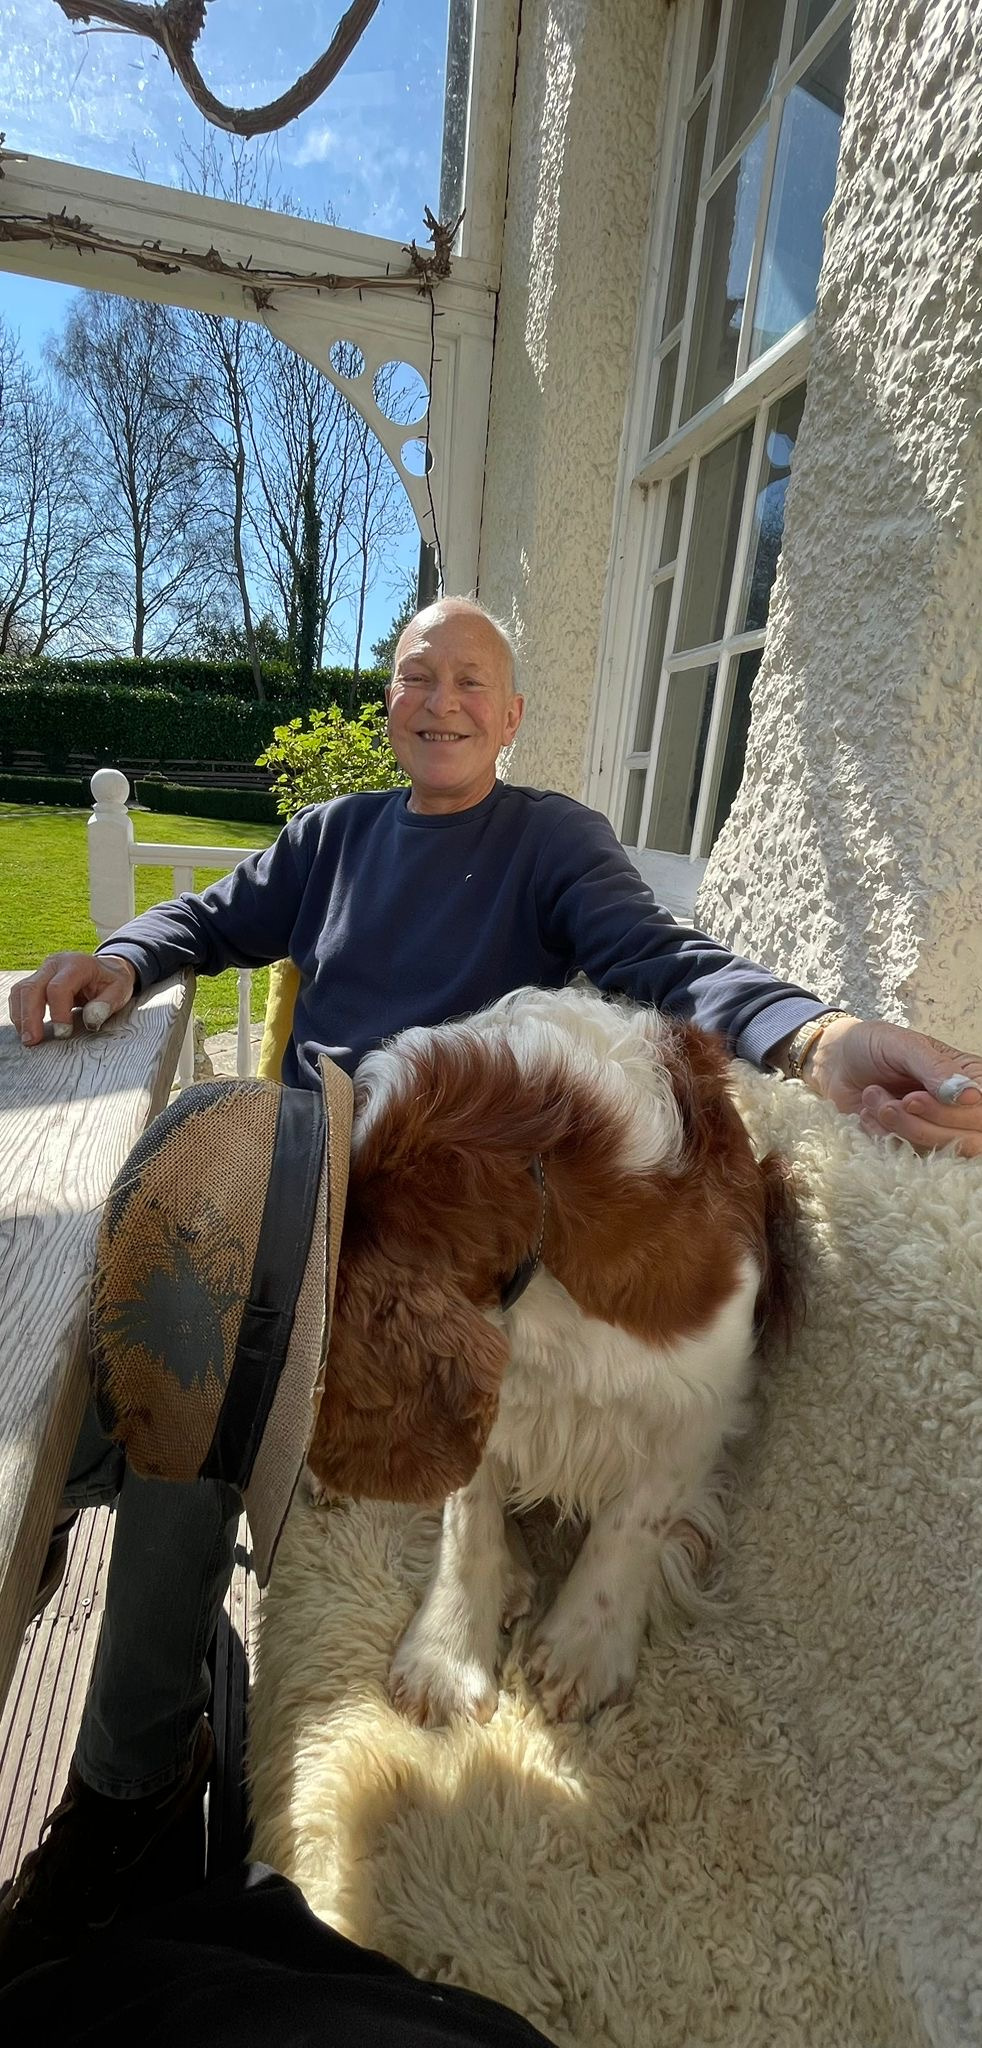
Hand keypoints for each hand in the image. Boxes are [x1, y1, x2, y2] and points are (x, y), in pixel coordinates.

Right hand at [9, 951, 136, 1046]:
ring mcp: (43, 970)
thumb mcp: (120, 990)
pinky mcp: (36, 980)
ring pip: (21, 990)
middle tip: (33, 1041)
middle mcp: (55, 964)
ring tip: (28, 1038)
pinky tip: (26, 1028)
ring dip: (21, 1016)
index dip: (58, 1013)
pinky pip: (20, 994)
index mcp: (77, 964)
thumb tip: (91, 1020)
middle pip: (32, 988)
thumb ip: (107, 1004)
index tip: (63, 1033)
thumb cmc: (112, 981)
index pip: (58, 988)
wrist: (107, 969)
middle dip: (29, 1017)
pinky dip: (20, 1012)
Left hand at [805, 1016, 981, 1156]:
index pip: (981, 1112)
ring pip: (938, 1150)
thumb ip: (936, 1068)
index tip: (912, 1099)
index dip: (951, 1114)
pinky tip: (868, 1113)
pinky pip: (909, 1156)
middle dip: (922, 1124)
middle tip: (894, 1102)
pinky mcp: (911, 1144)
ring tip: (875, 1098)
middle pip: (969, 1139)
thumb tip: (972, 1095)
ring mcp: (937, 1128)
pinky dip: (883, 1136)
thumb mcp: (903, 1046)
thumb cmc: (873, 1046)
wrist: (835, 1063)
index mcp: (970, 1077)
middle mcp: (960, 1107)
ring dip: (899, 1127)